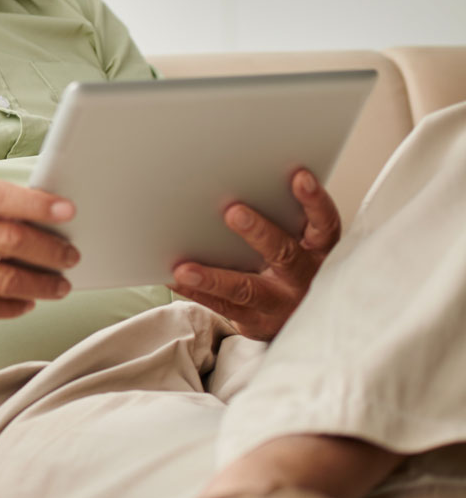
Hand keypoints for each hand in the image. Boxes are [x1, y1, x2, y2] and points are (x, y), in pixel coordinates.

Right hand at [0, 177, 79, 319]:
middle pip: (9, 242)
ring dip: (41, 285)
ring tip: (59, 284)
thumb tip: (40, 216)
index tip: (66, 210)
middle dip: (50, 251)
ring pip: (4, 281)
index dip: (36, 204)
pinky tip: (27, 300)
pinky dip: (14, 306)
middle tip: (69, 255)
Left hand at [170, 169, 340, 339]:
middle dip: (260, 232)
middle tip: (233, 211)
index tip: (299, 176)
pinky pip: (222, 306)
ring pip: (247, 289)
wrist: (297, 320)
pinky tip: (173, 278)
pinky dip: (196, 291)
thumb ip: (283, 218)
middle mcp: (304, 277)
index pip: (324, 224)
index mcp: (319, 250)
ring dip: (214, 277)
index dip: (314, 201)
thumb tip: (235, 181)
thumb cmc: (291, 267)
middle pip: (285, 254)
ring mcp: (280, 302)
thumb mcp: (300, 243)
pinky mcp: (256, 321)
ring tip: (184, 268)